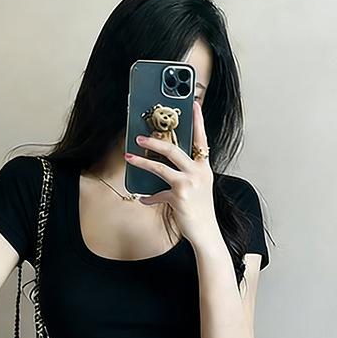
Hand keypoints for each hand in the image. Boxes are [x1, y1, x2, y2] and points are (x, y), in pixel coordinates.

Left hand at [124, 101, 215, 246]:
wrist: (206, 232)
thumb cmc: (201, 210)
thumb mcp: (198, 189)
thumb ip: (185, 176)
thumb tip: (165, 170)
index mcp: (204, 168)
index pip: (202, 139)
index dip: (198, 122)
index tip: (194, 105)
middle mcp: (198, 172)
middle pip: (174, 150)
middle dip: (154, 141)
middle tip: (139, 137)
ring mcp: (189, 184)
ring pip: (160, 167)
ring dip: (142, 162)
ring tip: (130, 157)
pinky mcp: (179, 197)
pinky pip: (157, 193)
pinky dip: (148, 197)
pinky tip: (143, 198)